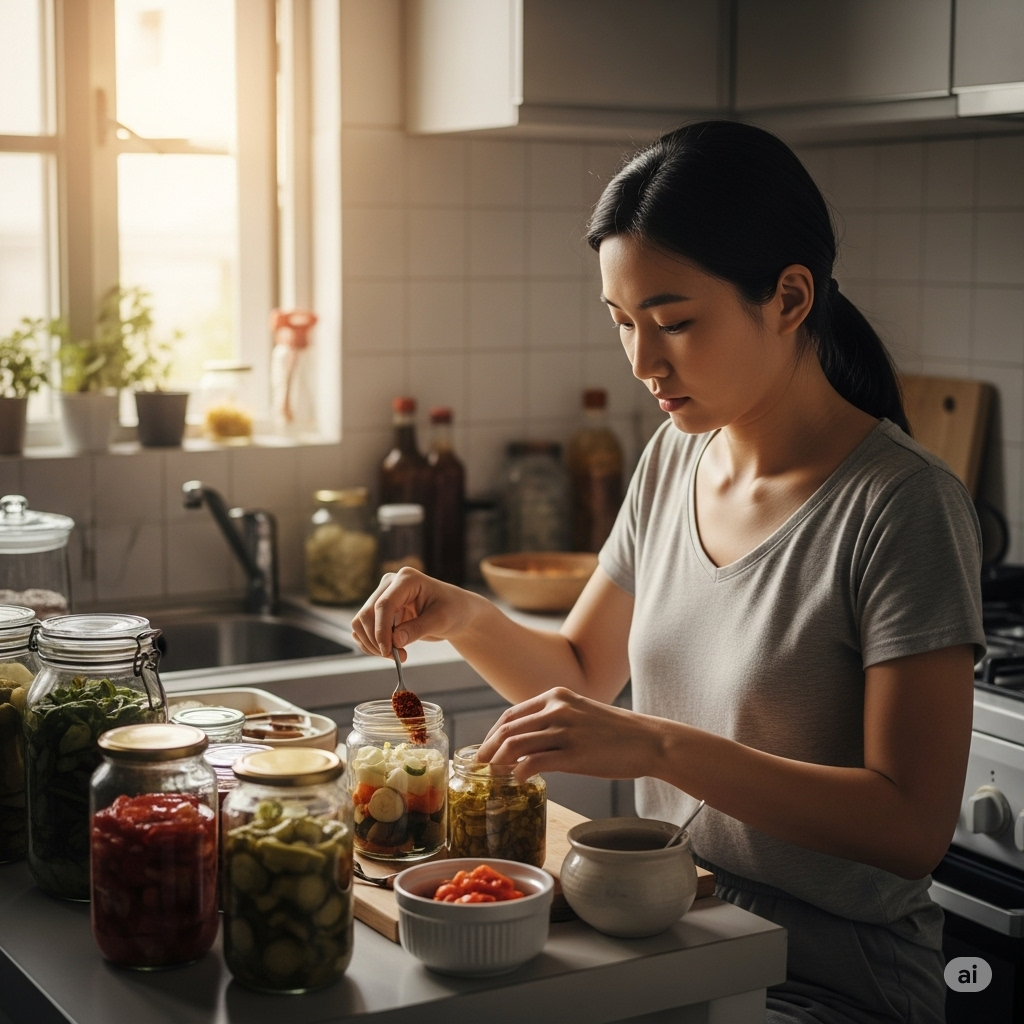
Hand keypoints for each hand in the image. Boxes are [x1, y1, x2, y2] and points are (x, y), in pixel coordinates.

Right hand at [350, 566, 477, 660]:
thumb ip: (418, 629)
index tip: (388, 651)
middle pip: (368, 613)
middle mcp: (391, 584)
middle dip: (377, 640)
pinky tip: (389, 651)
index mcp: (407, 579)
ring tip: (396, 655)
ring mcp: (383, 596)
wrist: (457, 612)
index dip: (382, 630)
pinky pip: (364, 628)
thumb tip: (395, 641)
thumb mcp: (441, 620)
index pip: (384, 604)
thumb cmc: (454, 610)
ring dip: (372, 643)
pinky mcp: (380, 610)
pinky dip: (371, 643)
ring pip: (361, 622)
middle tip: (396, 657)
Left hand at [476, 687, 664, 782]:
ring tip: (493, 777)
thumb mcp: (581, 713)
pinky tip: (518, 781)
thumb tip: (529, 742)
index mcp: (557, 696)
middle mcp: (557, 708)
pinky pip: (535, 762)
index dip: (492, 734)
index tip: (485, 751)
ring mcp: (565, 730)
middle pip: (507, 729)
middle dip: (488, 750)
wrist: (649, 740)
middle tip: (478, 768)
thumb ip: (555, 720)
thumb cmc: (616, 732)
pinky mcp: (574, 753)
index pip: (511, 714)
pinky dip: (520, 772)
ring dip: (498, 763)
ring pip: (516, 744)